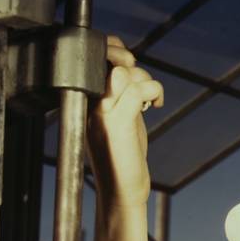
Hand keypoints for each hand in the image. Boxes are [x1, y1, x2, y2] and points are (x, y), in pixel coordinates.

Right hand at [87, 36, 164, 207]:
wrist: (120, 191)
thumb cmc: (121, 156)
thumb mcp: (116, 118)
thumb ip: (118, 93)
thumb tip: (129, 67)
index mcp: (84, 100)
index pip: (93, 56)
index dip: (114, 49)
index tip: (130, 64)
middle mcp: (89, 104)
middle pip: (108, 60)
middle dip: (130, 61)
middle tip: (142, 82)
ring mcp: (102, 113)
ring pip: (124, 74)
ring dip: (145, 80)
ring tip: (149, 99)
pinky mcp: (118, 124)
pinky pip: (136, 91)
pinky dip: (153, 91)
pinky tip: (155, 106)